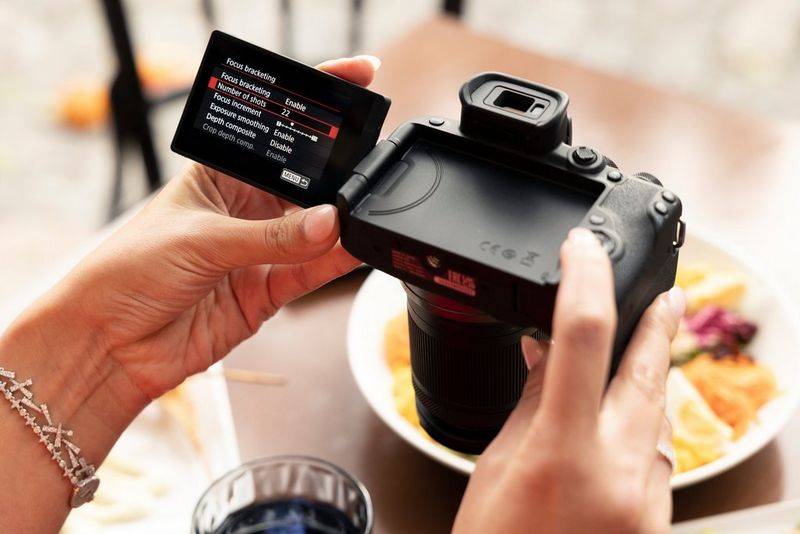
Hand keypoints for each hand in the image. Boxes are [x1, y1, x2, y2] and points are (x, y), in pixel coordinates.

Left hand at [63, 56, 378, 400]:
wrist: (107, 343)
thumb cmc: (127, 272)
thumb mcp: (199, 239)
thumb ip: (269, 236)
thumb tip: (326, 222)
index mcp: (219, 177)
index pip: (273, 137)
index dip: (311, 115)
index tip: (355, 91)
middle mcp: (243, 211)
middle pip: (303, 185)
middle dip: (334, 176)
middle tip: (365, 171)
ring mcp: (257, 252)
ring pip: (313, 232)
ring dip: (337, 224)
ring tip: (362, 213)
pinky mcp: (265, 292)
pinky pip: (309, 273)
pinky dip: (334, 263)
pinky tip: (354, 249)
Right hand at [452, 228, 683, 533]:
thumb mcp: (495, 470)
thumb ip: (530, 405)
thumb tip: (545, 354)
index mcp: (561, 449)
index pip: (582, 336)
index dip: (585, 278)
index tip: (582, 249)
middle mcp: (617, 468)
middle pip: (646, 368)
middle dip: (655, 322)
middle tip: (664, 291)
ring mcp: (646, 497)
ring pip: (659, 413)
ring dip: (650, 377)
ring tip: (639, 353)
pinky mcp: (657, 518)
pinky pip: (659, 455)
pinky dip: (644, 426)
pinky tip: (626, 421)